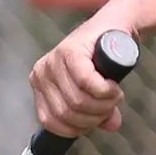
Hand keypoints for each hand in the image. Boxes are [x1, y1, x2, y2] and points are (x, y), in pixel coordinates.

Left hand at [32, 11, 138, 136]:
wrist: (115, 26)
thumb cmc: (102, 60)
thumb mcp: (96, 91)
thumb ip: (100, 112)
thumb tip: (111, 125)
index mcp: (40, 86)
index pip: (50, 121)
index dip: (77, 128)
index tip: (95, 120)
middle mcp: (41, 73)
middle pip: (66, 113)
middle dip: (94, 116)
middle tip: (111, 105)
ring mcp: (54, 61)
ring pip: (77, 101)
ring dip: (103, 104)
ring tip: (114, 95)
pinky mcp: (70, 51)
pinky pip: (86, 83)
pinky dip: (105, 91)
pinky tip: (113, 87)